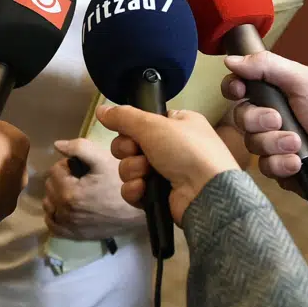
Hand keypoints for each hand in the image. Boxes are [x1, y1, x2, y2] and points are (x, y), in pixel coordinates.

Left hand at [42, 138, 142, 239]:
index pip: (54, 171)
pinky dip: (56, 215)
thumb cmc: (121, 182)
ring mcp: (69, 227)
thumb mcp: (103, 159)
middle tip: (82, 179)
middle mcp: (65, 213)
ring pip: (49, 205)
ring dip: (58, 195)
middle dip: (62, 179)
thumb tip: (56, 145)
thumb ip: (78, 148)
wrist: (139, 211)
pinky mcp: (74, 237)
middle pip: (50, 187)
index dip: (68, 165)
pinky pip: (53, 225)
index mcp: (69, 193)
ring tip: (77, 192)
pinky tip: (68, 208)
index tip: (83, 168)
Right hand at [97, 106, 237, 224]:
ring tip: (146, 173)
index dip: (131, 128)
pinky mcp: (161, 196)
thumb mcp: (154, 125)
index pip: (143, 122)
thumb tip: (100, 110)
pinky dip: (135, 189)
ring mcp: (167, 173)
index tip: (130, 131)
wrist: (206, 193)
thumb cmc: (186, 150)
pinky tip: (143, 189)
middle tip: (138, 152)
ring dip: (132, 170)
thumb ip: (124, 117)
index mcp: (178, 124)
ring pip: (129, 168)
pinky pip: (134, 190)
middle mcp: (173, 147)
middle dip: (128, 151)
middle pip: (131, 145)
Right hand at [221, 51, 307, 215]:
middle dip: (259, 120)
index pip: (240, 86)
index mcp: (278, 92)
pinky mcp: (279, 169)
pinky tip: (299, 163)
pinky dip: (282, 164)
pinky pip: (265, 167)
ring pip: (252, 144)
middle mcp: (273, 117)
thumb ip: (268, 66)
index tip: (238, 90)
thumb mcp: (304, 83)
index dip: (233, 88)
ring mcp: (275, 145)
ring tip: (299, 145)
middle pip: (241, 116)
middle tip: (280, 120)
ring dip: (275, 144)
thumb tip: (231, 60)